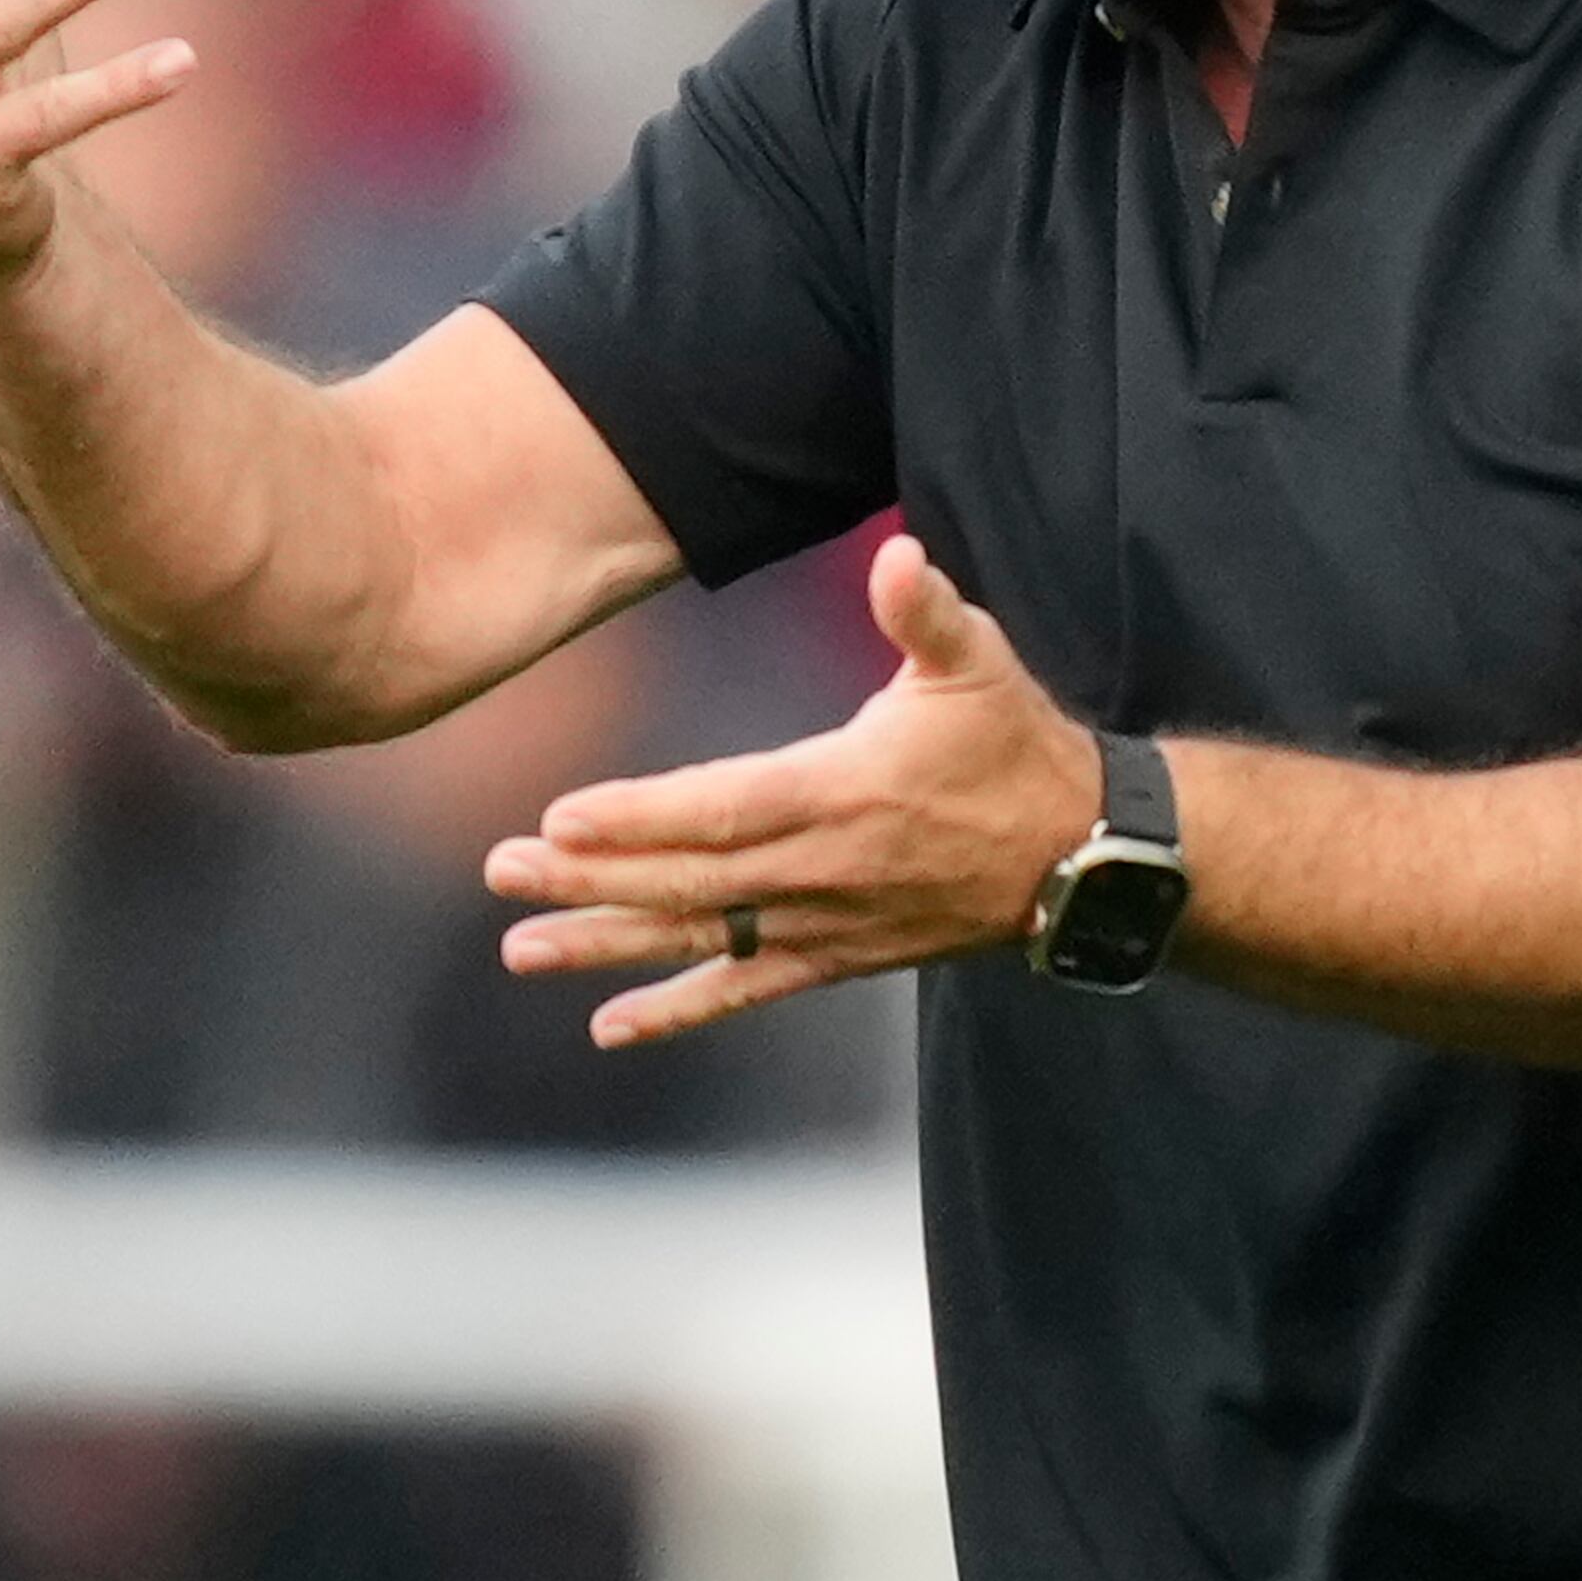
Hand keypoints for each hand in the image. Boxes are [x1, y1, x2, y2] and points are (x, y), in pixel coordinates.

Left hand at [484, 534, 1102, 1046]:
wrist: (1081, 856)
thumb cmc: (1016, 746)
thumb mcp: (979, 665)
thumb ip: (928, 612)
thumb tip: (899, 555)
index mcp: (846, 792)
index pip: (725, 809)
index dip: (641, 817)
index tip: (560, 820)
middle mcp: (826, 870)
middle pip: (689, 880)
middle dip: (590, 878)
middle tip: (500, 870)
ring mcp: (827, 924)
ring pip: (701, 938)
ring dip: (607, 944)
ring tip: (520, 947)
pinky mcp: (836, 958)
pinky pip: (747, 989)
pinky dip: (678, 1009)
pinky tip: (609, 1025)